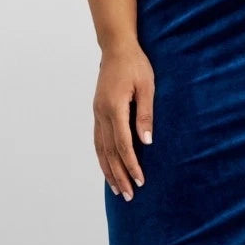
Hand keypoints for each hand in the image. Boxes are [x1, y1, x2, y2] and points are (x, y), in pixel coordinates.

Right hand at [93, 41, 154, 200]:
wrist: (116, 48)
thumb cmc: (136, 65)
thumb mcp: (147, 86)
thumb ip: (145, 113)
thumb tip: (147, 141)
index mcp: (114, 107)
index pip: (123, 144)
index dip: (131, 164)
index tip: (140, 180)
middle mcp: (101, 113)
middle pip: (109, 152)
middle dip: (119, 175)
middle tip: (129, 195)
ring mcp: (97, 113)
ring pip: (100, 149)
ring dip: (109, 171)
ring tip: (118, 189)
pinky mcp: (97, 112)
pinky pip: (97, 141)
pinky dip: (102, 158)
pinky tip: (108, 168)